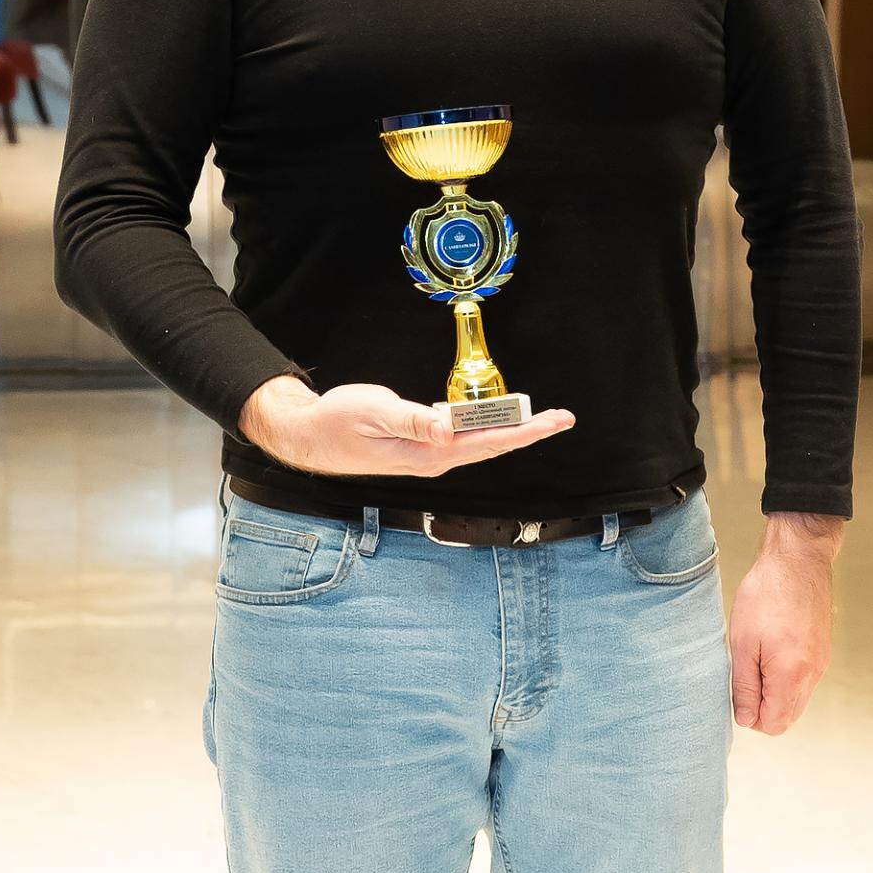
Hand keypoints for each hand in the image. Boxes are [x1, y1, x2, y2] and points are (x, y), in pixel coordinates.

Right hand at [237, 373, 574, 476]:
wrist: (308, 435)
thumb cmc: (337, 422)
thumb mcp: (375, 413)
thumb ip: (414, 421)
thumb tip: (449, 430)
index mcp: (428, 454)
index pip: (487, 442)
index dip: (524, 431)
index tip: (552, 421)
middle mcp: (433, 459)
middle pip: (492, 444)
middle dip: (529, 431)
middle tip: (563, 417)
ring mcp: (428, 454)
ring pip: (479, 441)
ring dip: (510, 429)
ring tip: (541, 417)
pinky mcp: (421, 445)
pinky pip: (462, 437)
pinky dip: (485, 426)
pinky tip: (498, 418)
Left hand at [729, 512, 843, 735]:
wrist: (798, 560)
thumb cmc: (766, 595)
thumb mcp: (742, 643)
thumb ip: (745, 687)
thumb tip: (746, 719)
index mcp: (791, 675)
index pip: (774, 724)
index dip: (752, 717)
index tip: (738, 692)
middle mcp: (812, 675)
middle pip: (788, 717)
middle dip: (763, 707)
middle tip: (745, 674)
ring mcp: (821, 663)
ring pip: (797, 700)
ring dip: (775, 692)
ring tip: (757, 659)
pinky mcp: (822, 652)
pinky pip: (804, 681)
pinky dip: (786, 679)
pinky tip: (771, 651)